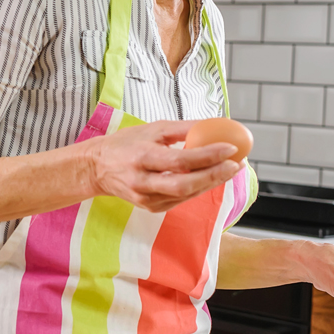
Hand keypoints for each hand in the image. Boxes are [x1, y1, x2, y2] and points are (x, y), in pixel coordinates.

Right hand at [85, 120, 240, 211]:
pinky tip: (211, 178)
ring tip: (231, 168)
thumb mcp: (151, 129)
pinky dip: (198, 189)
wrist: (96, 169)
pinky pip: (180, 199)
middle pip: (185, 184)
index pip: (180, 160)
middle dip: (215, 176)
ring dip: (212, 182)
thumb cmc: (126, 144)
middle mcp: (143, 182)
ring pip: (186, 194)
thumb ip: (182, 129)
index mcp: (142, 157)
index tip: (231, 148)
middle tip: (237, 164)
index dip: (208, 155)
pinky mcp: (151, 208)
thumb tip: (214, 125)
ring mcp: (146, 199)